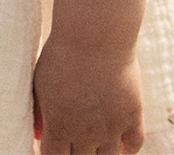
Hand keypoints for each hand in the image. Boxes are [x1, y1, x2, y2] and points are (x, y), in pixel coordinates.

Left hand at [33, 36, 144, 153]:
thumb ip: (39, 112)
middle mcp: (86, 133)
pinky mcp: (132, 113)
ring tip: (96, 147)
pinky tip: (120, 143)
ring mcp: (112, 126)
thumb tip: (38, 135)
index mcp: (60, 126)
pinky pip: (135, 145)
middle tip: (76, 147)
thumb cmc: (63, 52)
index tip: (54, 149)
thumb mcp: (41, 81)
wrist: (96, 31)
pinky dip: (127, 149)